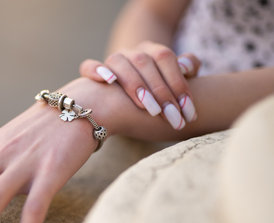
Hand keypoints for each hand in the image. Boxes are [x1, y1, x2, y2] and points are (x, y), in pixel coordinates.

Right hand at [79, 41, 200, 129]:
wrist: (131, 94)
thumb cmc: (159, 94)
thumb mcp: (177, 82)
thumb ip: (187, 69)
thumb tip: (185, 66)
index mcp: (152, 50)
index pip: (165, 58)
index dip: (177, 82)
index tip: (187, 111)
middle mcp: (131, 52)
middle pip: (144, 62)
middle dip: (160, 92)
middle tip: (173, 118)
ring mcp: (112, 61)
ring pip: (119, 63)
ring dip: (135, 85)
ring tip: (150, 109)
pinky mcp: (93, 72)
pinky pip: (88, 66)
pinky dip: (95, 70)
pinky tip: (108, 81)